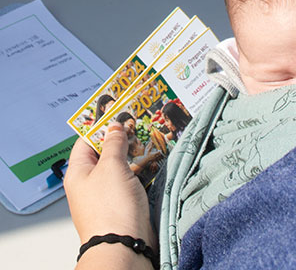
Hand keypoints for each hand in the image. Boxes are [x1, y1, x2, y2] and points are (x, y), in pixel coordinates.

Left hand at [64, 123, 155, 248]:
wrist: (124, 245)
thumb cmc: (111, 210)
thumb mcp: (112, 167)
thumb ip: (114, 144)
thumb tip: (114, 127)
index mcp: (79, 172)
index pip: (86, 141)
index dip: (102, 126)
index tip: (118, 115)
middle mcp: (90, 182)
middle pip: (105, 153)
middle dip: (121, 140)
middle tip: (137, 127)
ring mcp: (107, 194)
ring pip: (121, 167)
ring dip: (134, 156)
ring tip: (148, 143)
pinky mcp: (123, 203)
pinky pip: (131, 181)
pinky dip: (141, 172)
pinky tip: (152, 166)